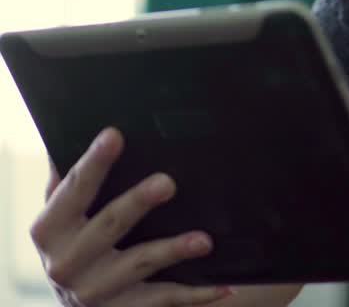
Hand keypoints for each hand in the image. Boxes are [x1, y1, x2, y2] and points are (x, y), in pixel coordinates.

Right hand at [30, 128, 232, 306]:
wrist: (72, 306)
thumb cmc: (73, 242)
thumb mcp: (61, 215)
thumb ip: (67, 181)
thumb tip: (77, 132)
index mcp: (50, 230)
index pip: (72, 191)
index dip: (93, 163)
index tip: (114, 135)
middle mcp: (66, 262)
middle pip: (108, 226)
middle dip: (137, 204)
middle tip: (167, 183)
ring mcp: (93, 291)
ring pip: (139, 265)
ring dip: (173, 250)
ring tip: (204, 240)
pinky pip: (163, 300)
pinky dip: (195, 294)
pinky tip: (225, 285)